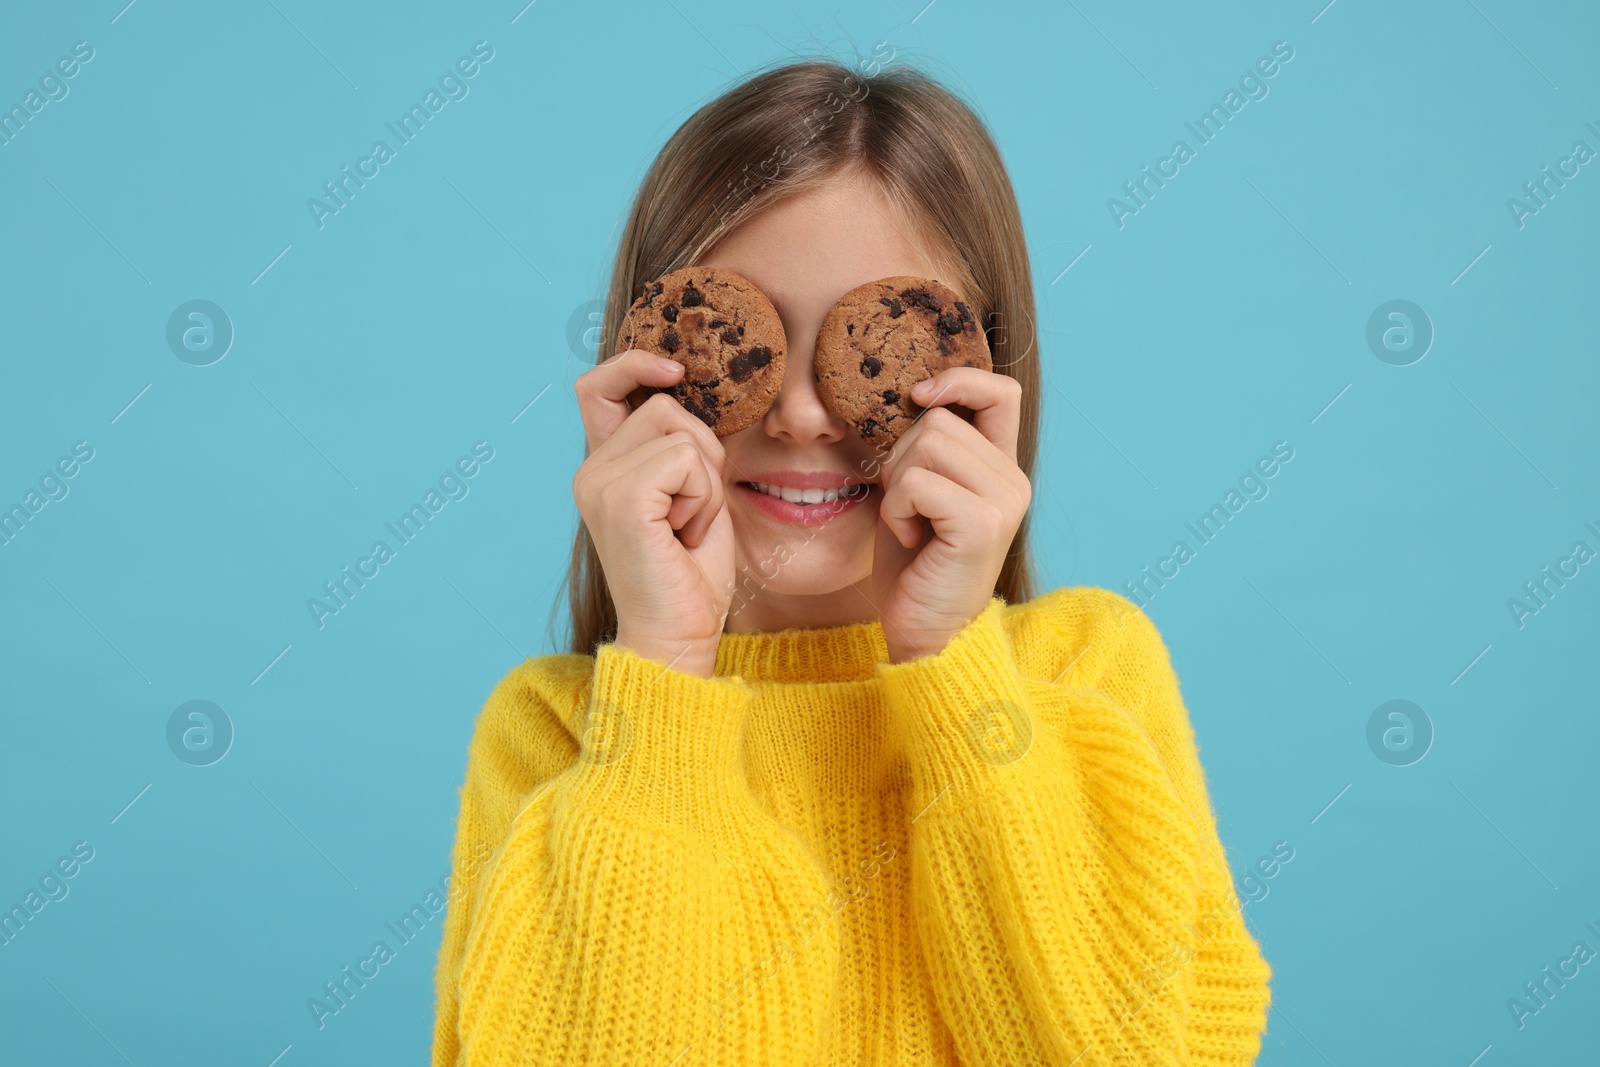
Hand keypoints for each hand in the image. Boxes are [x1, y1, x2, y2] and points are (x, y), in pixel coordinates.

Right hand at [572, 349, 733, 676]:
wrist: (678, 636)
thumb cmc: (690, 576)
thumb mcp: (690, 496)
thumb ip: (680, 449)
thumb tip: (691, 396)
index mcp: (602, 468)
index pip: (599, 386)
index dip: (634, 364)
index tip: (675, 370)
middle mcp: (590, 470)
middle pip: (666, 407)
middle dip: (704, 454)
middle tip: (692, 513)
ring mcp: (600, 482)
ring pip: (683, 433)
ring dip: (708, 482)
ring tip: (687, 529)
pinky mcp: (622, 497)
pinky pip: (687, 459)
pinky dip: (705, 497)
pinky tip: (685, 535)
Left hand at [871, 369, 1030, 663]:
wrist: (925, 635)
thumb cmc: (915, 567)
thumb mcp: (921, 494)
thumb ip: (927, 449)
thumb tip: (911, 398)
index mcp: (1001, 469)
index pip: (1001, 391)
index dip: (959, 380)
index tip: (919, 397)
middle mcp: (1013, 480)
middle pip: (939, 420)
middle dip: (901, 458)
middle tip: (909, 509)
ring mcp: (1003, 501)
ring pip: (925, 444)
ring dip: (897, 486)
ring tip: (911, 525)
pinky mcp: (982, 523)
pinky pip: (917, 481)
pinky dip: (897, 509)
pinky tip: (912, 539)